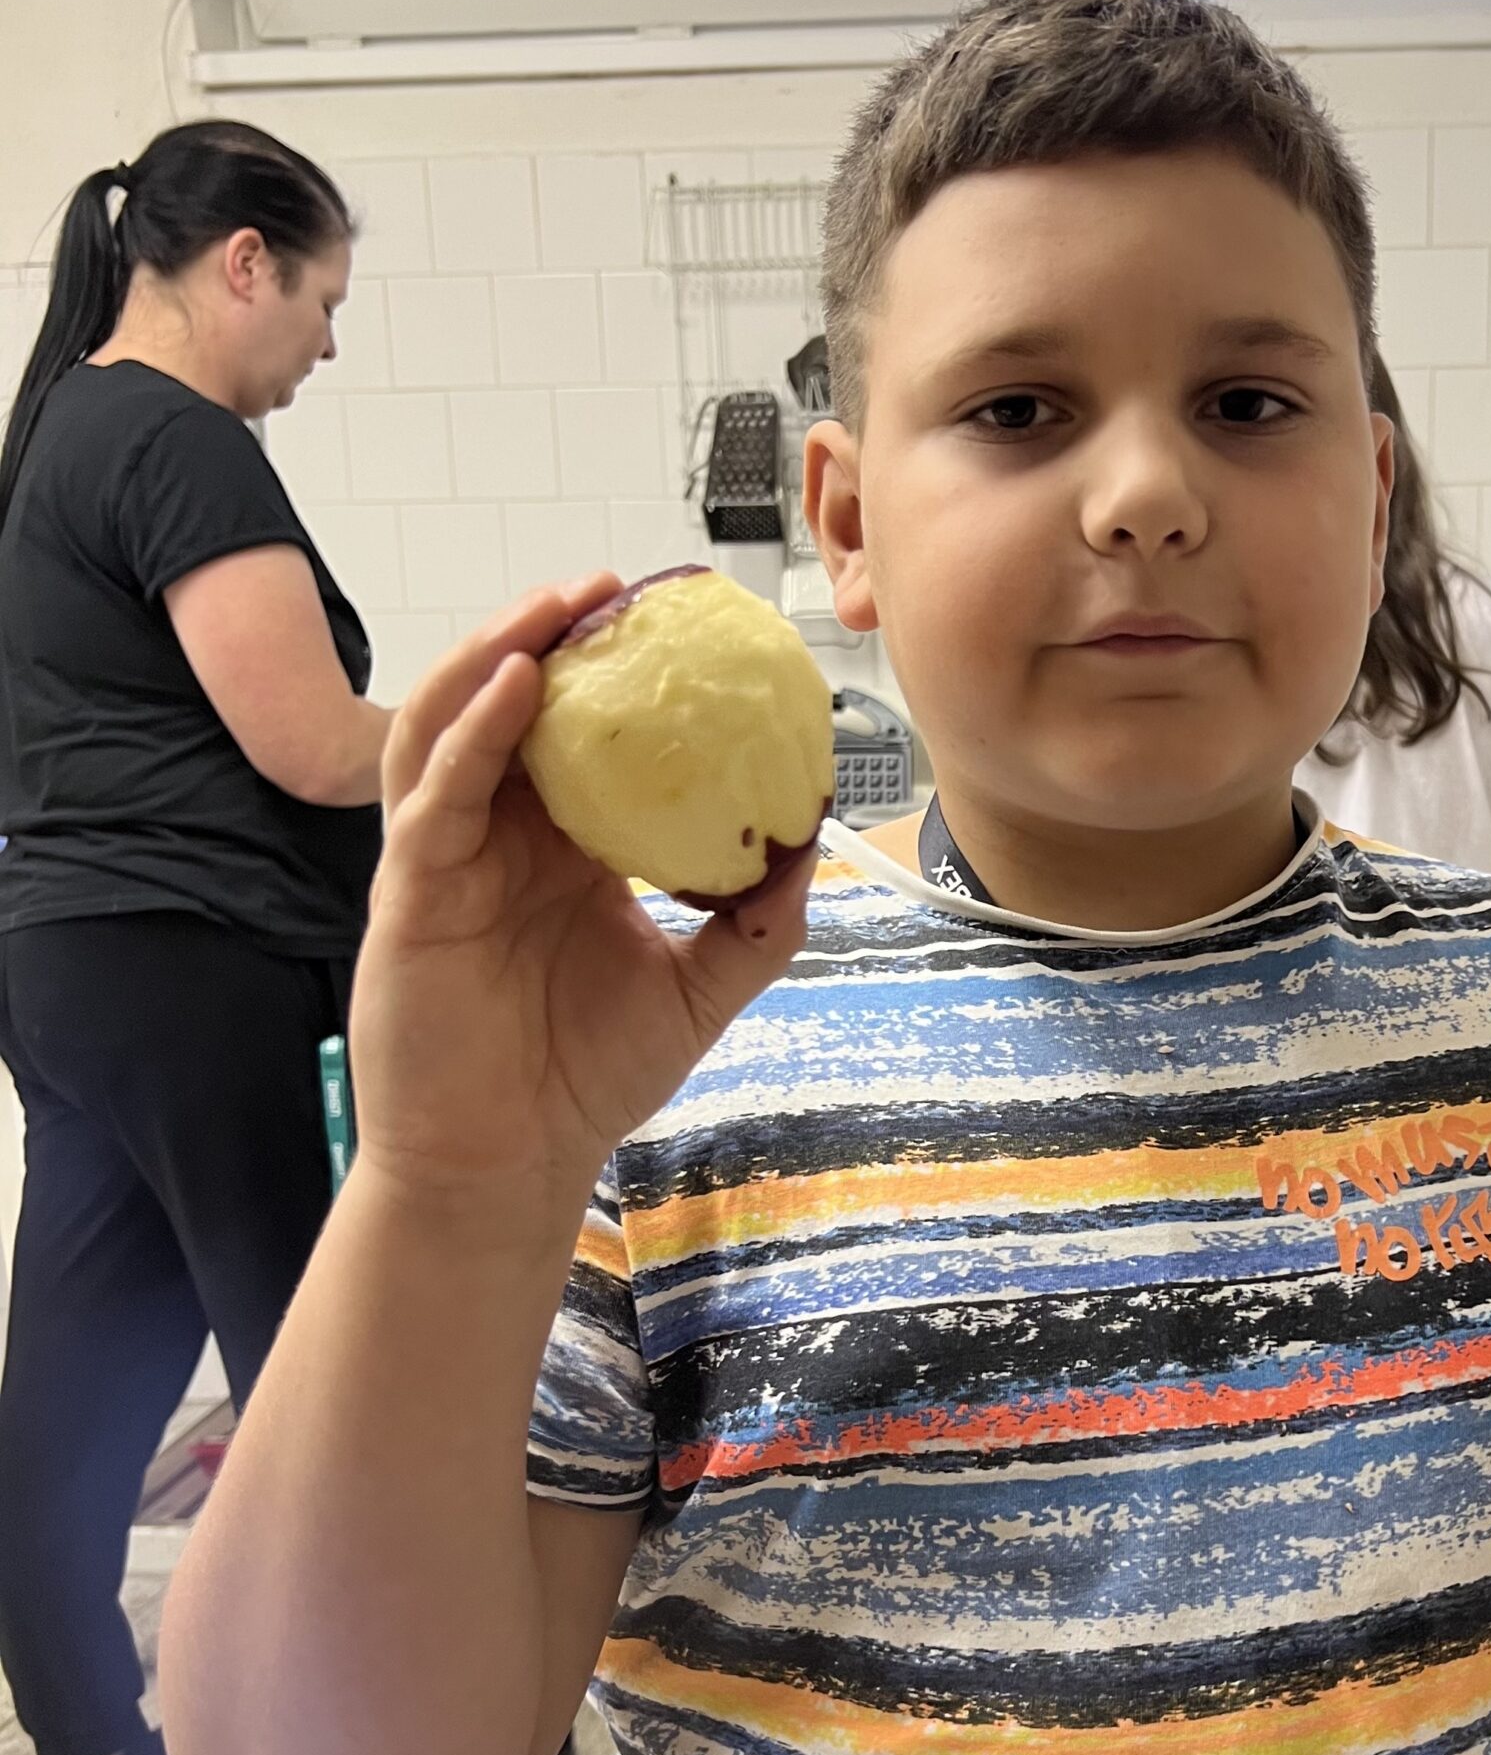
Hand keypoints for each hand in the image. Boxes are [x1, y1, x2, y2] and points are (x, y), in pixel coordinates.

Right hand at [351, 580, 816, 1202]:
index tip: (668, 620)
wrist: (508, 1167)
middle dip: (550, 634)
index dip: (612, 673)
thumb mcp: (700, 990)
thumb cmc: (586, 1079)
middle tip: (610, 587)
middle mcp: (498, 838)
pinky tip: (517, 688)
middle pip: (507, 707)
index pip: (579, 736)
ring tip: (556, 608)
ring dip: (498, 655)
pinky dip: (471, 732)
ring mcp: (447, 858)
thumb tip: (815, 844)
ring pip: (452, 725)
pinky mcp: (411, 892)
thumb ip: (757, 921)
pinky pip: (432, 796)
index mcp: (559, 850)